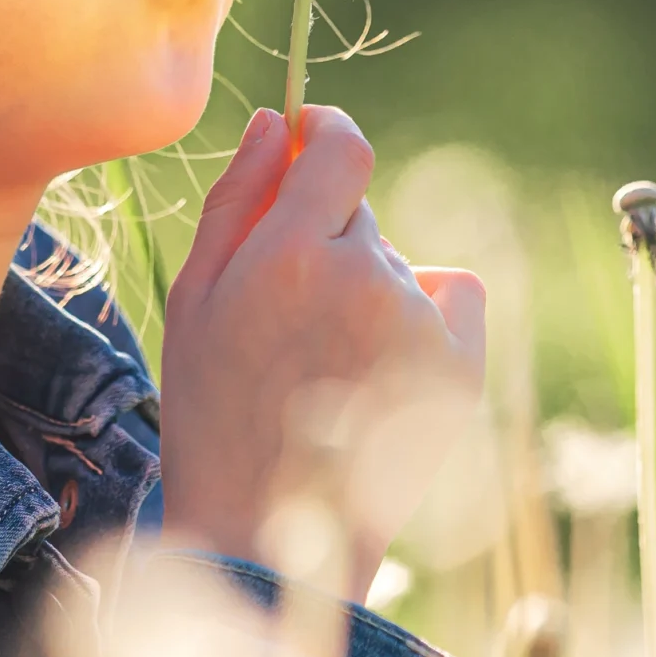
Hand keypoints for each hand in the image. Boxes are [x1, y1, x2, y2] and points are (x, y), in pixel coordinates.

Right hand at [157, 106, 485, 571]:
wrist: (266, 535)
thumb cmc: (212, 412)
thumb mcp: (195, 297)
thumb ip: (236, 198)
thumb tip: (274, 120)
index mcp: (290, 254)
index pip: (342, 146)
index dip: (327, 129)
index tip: (312, 137)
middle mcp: (365, 280)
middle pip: (359, 211)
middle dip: (327, 235)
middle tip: (288, 312)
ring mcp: (419, 326)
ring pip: (395, 260)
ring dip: (367, 284)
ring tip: (324, 362)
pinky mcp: (460, 368)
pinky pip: (452, 293)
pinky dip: (426, 310)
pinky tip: (380, 363)